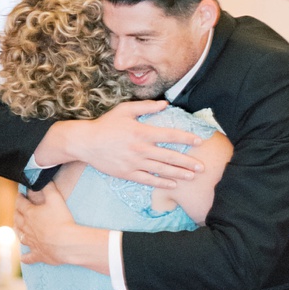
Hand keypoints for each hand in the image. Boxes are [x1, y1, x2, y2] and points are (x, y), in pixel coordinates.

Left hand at [13, 181, 82, 266]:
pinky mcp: (38, 255)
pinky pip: (29, 257)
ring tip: (18, 228)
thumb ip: (48, 188)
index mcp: (30, 214)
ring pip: (21, 236)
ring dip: (18, 231)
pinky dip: (26, 257)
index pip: (21, 204)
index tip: (20, 195)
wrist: (67, 244)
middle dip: (17, 213)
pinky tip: (23, 258)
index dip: (20, 198)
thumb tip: (42, 180)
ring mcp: (32, 242)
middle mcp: (27, 228)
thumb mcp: (56, 199)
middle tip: (17, 210)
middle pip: (18, 219)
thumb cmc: (62, 220)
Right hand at [72, 101, 201, 186]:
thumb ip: (146, 106)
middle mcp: (141, 149)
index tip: (198, 141)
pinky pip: (148, 180)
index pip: (170, 135)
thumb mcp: (125, 110)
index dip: (186, 138)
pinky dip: (161, 183)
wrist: (86, 142)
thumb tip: (166, 104)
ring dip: (179, 174)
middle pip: (170, 157)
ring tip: (192, 177)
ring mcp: (134, 163)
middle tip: (202, 167)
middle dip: (188, 162)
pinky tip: (173, 185)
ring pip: (162, 170)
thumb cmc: (106, 124)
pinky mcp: (127, 173)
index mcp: (142, 132)